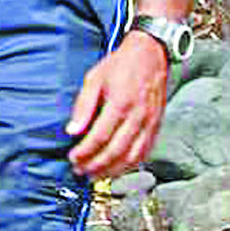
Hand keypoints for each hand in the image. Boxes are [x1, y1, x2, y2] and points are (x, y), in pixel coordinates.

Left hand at [66, 31, 170, 180]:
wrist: (150, 54)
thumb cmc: (120, 65)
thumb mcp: (94, 79)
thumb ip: (83, 106)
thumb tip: (72, 130)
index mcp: (120, 103)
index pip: (99, 137)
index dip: (84, 152)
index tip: (72, 159)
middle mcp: (138, 116)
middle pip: (115, 151)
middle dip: (96, 165)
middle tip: (81, 172)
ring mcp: (150, 122)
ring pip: (133, 156)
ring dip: (113, 170)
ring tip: (96, 175)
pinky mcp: (157, 125)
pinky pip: (146, 151)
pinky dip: (131, 164)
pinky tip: (118, 168)